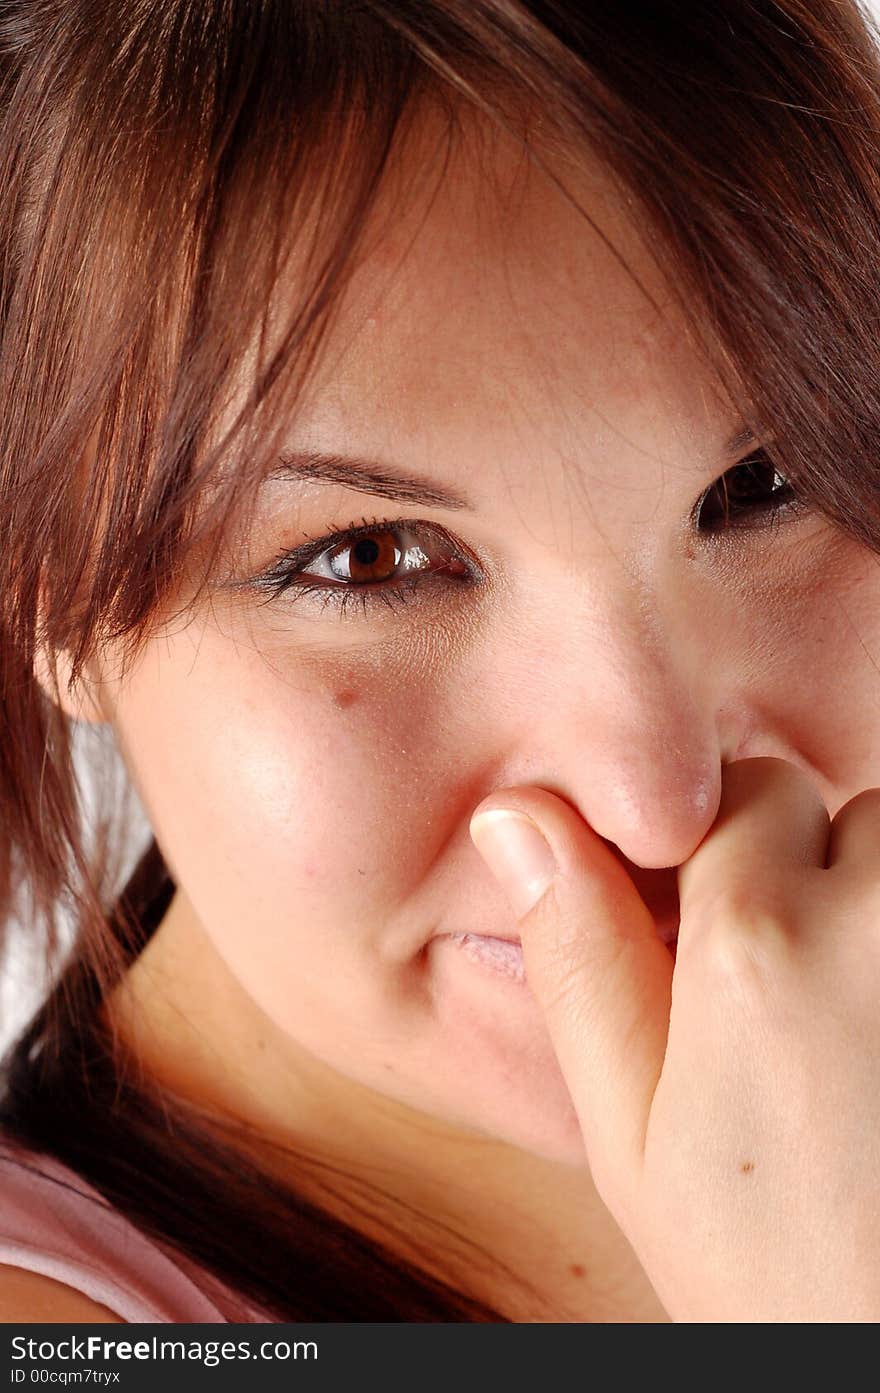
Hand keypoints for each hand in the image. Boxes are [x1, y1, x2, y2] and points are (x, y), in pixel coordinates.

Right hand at [469, 758, 879, 1321]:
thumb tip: (515, 817)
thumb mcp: (632, 1133)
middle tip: (788, 989)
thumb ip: (580, 959)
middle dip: (811, 870)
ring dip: (872, 906)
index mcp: (756, 946)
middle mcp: (876, 925)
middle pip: (843, 812)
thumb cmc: (770, 1272)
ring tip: (848, 1015)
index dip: (722, 854)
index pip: (746, 790)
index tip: (715, 932)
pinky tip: (873, 1043)